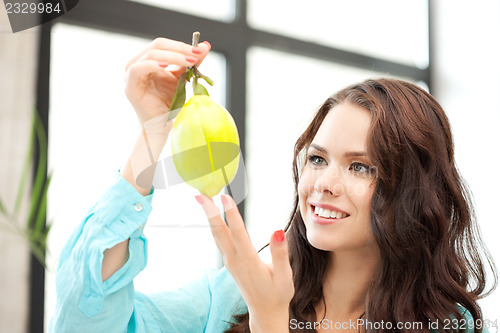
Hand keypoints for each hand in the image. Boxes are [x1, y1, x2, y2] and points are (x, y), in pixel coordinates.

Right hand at [124, 37, 210, 123]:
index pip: (163, 45)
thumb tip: (205, 46)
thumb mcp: (181, 78)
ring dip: (172, 56)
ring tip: (188, 62)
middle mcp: (138, 63)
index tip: (199, 50)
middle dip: (179, 49)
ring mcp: (131, 74)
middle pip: (157, 46)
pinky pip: (137, 69)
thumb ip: (190, 62)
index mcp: (148, 60)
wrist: (161, 125)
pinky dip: (152, 65)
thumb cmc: (169, 103)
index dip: (181, 45)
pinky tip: (165, 67)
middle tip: (195, 55)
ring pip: (150, 55)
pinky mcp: (130, 85)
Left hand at [196, 194, 293, 331]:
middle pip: (219, 231)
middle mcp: (235, 260)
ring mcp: (229, 261)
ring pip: (217, 235)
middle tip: (200, 194)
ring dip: (209, 216)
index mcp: (248, 262)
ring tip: (203, 198)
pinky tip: (213, 215)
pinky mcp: (229, 261)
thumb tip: (276, 230)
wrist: (265, 312)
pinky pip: (219, 239)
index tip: (225, 196)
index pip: (237, 233)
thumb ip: (280, 254)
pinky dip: (215, 224)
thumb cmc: (277, 294)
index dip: (231, 213)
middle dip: (209, 211)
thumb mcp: (285, 277)